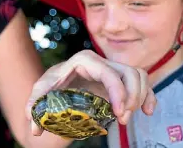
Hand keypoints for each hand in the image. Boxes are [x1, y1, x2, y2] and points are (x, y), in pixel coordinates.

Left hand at [25, 49, 156, 136]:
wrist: (55, 89)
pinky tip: (148, 112)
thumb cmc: (49, 88)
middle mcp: (101, 62)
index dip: (117, 91)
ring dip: (140, 97)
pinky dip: (148, 95)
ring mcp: (112, 70)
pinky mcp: (119, 81)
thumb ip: (35, 104)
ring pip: (138, 75)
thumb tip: (34, 122)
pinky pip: (141, 82)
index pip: (107, 72)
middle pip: (128, 72)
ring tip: (126, 118)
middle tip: (121, 118)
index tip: (117, 112)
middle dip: (131, 96)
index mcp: (83, 60)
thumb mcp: (40, 93)